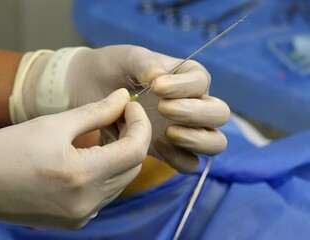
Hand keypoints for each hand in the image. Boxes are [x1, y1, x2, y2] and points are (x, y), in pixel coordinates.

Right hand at [0, 89, 150, 238]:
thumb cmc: (6, 150)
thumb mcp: (53, 124)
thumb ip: (96, 111)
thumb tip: (123, 98)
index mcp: (81, 175)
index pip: (136, 150)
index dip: (139, 123)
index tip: (128, 105)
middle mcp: (87, 202)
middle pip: (132, 166)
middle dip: (131, 136)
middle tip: (116, 114)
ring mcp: (82, 216)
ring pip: (120, 181)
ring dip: (119, 154)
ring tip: (103, 131)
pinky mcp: (76, 222)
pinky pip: (104, 194)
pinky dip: (105, 172)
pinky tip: (90, 155)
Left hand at [61, 45, 229, 172]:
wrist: (90, 89)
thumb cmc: (113, 68)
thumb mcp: (127, 58)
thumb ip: (144, 64)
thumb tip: (158, 76)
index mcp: (187, 77)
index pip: (201, 82)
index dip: (185, 87)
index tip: (157, 87)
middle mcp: (192, 104)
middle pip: (219, 114)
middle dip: (196, 113)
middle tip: (163, 109)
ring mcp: (184, 130)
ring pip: (214, 142)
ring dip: (198, 139)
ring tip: (169, 132)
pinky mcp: (169, 151)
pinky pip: (188, 163)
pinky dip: (179, 158)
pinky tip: (156, 146)